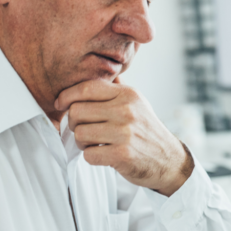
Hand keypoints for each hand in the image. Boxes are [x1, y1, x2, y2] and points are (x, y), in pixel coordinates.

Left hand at [55, 78, 193, 195]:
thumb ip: (116, 89)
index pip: (87, 87)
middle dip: (74, 123)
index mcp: (127, 95)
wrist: (169, 161)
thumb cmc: (147, 132)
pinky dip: (91, 157)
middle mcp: (126, 110)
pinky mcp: (123, 155)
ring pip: (80, 134)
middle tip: (84, 131)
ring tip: (95, 144)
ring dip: (82, 143)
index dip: (67, 95)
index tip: (60, 104)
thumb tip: (95, 70)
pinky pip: (89, 155)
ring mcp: (125, 133)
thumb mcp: (138, 103)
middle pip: (77, 111)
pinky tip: (103, 155)